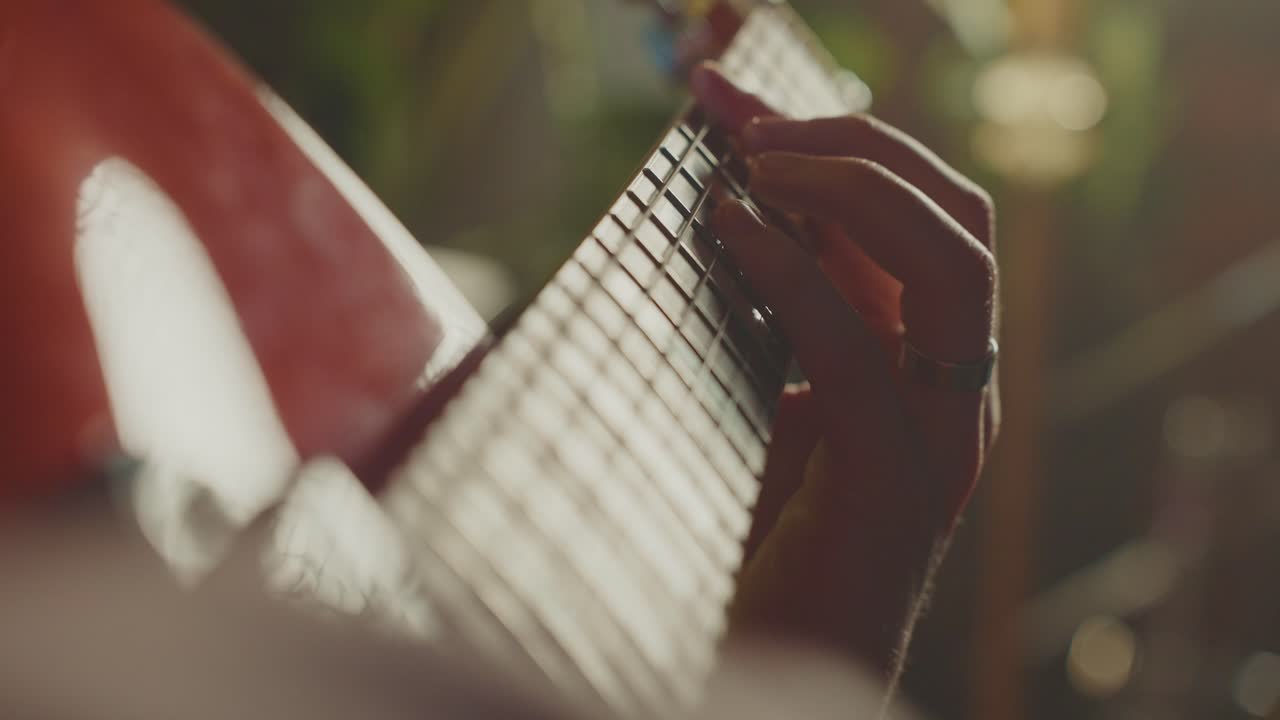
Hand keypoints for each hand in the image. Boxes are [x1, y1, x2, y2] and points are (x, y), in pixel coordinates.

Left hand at [691, 63, 998, 676]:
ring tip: (760, 161)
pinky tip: (730, 230)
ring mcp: (936, 438)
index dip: (832, 145)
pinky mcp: (892, 486)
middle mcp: (952, 390)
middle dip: (857, 147)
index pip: (913, 221)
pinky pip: (859, 354)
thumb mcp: (765, 404)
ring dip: (855, 191)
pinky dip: (797, 277)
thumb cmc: (754, 544)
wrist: (773, 669)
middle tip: (751, 120)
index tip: (728, 100)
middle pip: (958, 219)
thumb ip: (772, 322)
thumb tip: (721, 220)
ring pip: (950, 267)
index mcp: (926, 365)